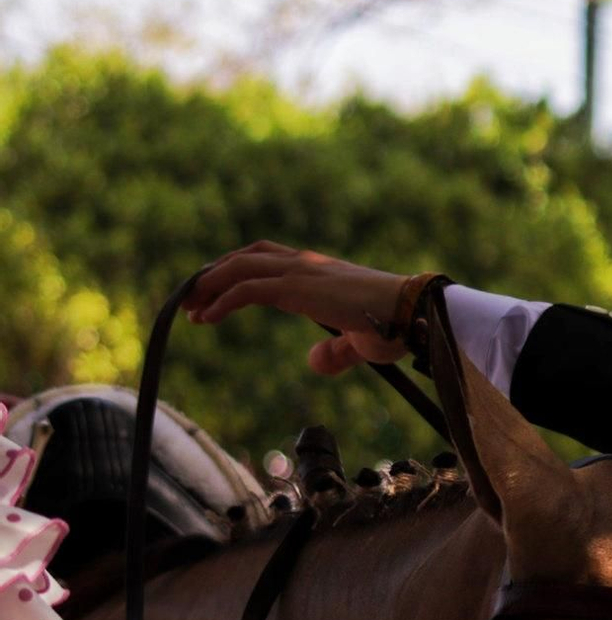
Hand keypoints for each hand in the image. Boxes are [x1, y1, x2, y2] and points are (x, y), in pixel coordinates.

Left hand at [183, 241, 412, 374]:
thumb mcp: (359, 343)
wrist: (414, 314)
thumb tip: (314, 361)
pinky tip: (205, 317)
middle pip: (245, 257)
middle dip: (213, 276)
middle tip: (190, 299)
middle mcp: (306, 264)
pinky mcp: (297, 288)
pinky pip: (247, 289)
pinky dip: (221, 301)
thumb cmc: (397, 327)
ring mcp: (301, 272)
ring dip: (209, 285)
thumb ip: (336, 351)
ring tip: (189, 307)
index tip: (214, 295)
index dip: (235, 273)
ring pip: (239, 268)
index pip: (266, 258)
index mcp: (319, 271)